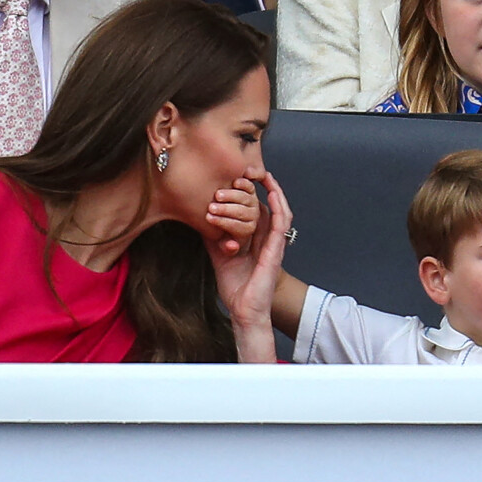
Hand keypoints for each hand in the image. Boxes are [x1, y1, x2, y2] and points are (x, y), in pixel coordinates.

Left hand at [204, 172, 292, 361]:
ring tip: (262, 175)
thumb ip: (214, 235)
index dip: (249, 190)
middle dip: (257, 185)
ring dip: (271, 190)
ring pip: (279, 209)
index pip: (255, 207)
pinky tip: (272, 193)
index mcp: (254, 237)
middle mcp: (266, 237)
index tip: (237, 175)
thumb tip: (201, 218)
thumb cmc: (234, 285)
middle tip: (244, 172)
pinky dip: (278, 206)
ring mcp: (273, 243)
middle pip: (266, 204)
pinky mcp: (276, 250)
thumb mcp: (218, 253)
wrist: (242, 309)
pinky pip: (281, 224)